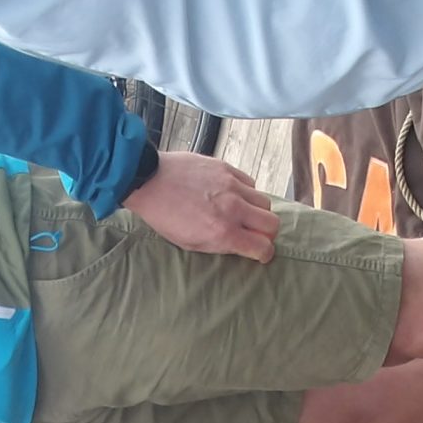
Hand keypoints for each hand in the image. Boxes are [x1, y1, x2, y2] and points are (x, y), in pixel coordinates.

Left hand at [121, 153, 280, 262]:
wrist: (150, 180)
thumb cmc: (165, 216)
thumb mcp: (190, 243)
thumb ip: (219, 245)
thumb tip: (240, 245)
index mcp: (223, 232)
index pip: (263, 246)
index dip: (265, 254)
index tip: (261, 253)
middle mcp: (233, 209)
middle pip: (272, 223)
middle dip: (268, 233)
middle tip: (257, 234)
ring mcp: (232, 186)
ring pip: (264, 202)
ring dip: (258, 212)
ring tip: (244, 213)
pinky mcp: (227, 169)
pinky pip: (250, 183)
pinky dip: (247, 192)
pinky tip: (233, 195)